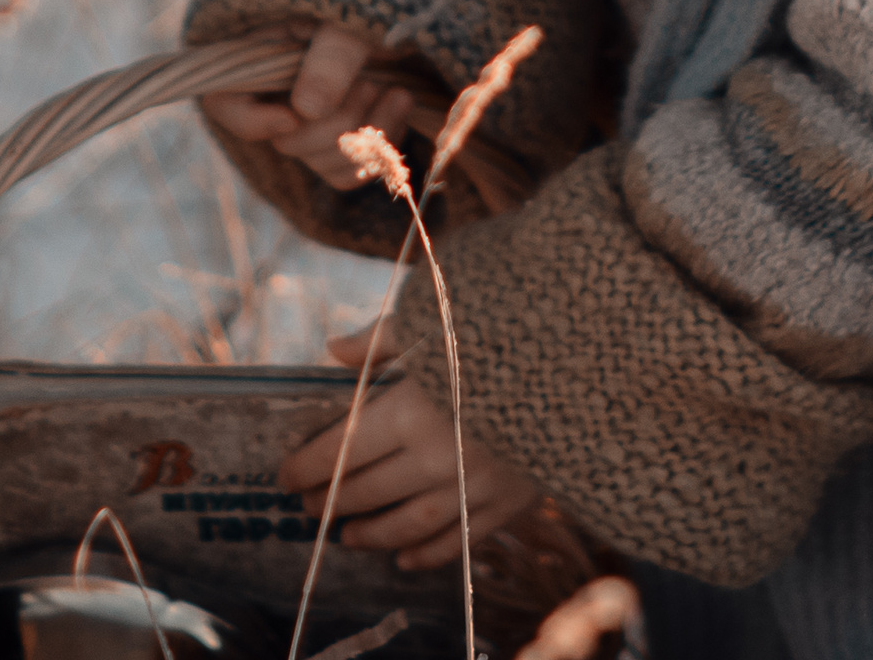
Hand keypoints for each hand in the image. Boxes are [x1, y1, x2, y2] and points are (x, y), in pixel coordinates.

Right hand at [198, 22, 417, 191]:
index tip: (293, 116)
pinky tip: (399, 110)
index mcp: (258, 53)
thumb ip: (330, 55)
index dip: (254, 120)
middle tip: (371, 84)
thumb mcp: (348, 17)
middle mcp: (277, 92)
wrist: (408, 6)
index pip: (225, 103)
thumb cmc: (370, 0)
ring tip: (397, 92)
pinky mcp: (340, 139)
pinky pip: (347, 172)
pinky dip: (376, 150)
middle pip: (288, 140)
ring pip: (321, 162)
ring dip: (365, 135)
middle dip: (336, 120)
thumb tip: (306, 111)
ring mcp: (310, 120)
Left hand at [278, 326, 547, 569]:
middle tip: (309, 507)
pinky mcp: (513, 498)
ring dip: (375, 533)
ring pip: (412, 523)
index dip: (309, 464)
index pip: (344, 448)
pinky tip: (408, 560)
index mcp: (414, 409)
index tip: (284, 475)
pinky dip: (432, 553)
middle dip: (334, 499)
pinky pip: (463, 539)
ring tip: (348, 537)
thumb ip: (382, 338)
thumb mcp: (436, 313)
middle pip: (371, 489)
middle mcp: (439, 456)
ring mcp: (477, 484)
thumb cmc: (504, 321)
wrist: (588, 353)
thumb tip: (333, 350)